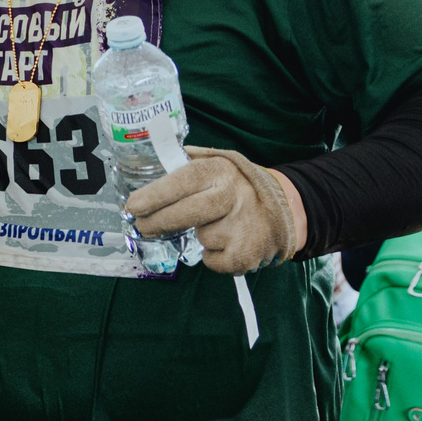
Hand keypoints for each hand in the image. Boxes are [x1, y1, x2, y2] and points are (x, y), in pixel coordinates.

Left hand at [124, 145, 304, 273]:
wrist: (288, 207)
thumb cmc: (239, 185)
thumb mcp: (218, 163)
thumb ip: (189, 164)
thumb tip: (156, 161)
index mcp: (220, 170)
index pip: (182, 181)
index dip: (154, 195)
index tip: (133, 206)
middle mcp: (232, 194)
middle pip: (185, 213)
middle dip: (157, 222)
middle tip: (143, 227)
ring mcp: (242, 225)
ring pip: (200, 237)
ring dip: (202, 236)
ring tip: (220, 225)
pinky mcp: (247, 252)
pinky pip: (212, 260)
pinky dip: (215, 256)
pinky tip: (229, 242)